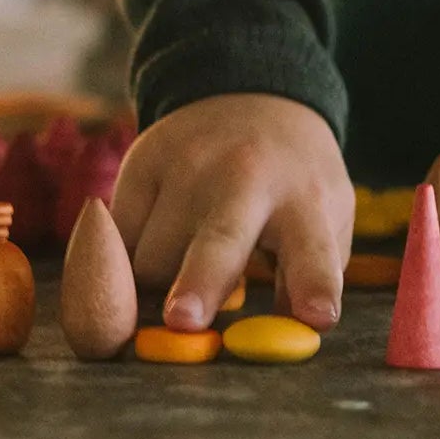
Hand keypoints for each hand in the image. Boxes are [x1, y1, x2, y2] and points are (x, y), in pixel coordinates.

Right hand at [111, 94, 354, 335]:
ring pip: (151, 260)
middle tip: (183, 321)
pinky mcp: (142, 160)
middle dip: (201, 281)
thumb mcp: (324, 218)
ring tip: (187, 261)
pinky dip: (125, 258)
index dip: (315, 285)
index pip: (314, 249)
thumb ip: (305, 279)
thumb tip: (272, 344)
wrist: (254, 95)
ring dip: (160, 283)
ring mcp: (189, 165)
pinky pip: (115, 238)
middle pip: (220, 240)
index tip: (319, 317)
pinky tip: (156, 239)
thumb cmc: (294, 183)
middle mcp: (247, 178)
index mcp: (305, 200)